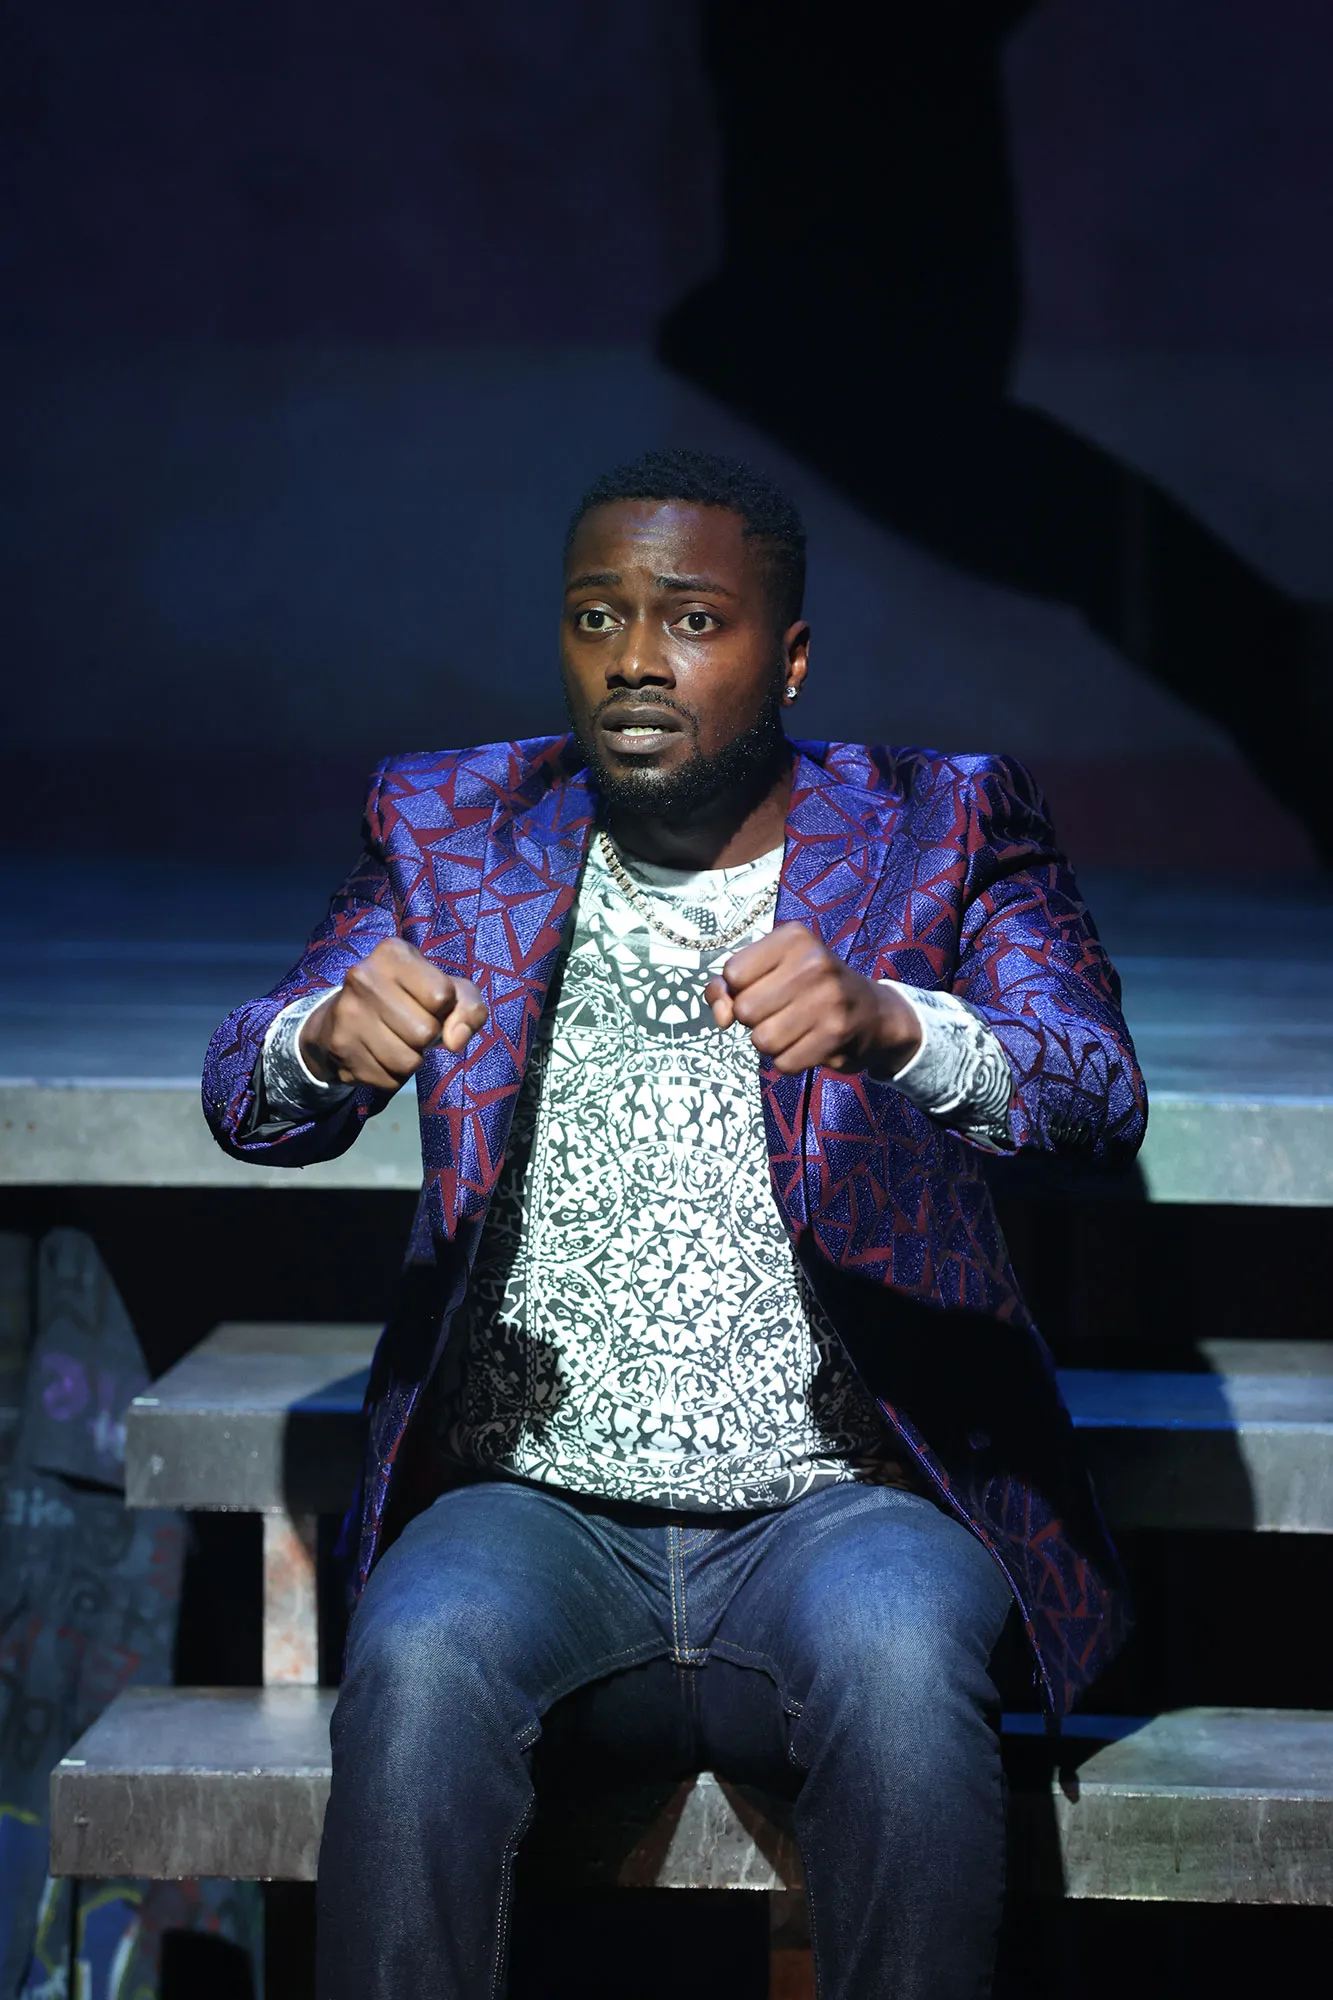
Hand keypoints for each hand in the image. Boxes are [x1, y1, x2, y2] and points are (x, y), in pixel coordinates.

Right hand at [299, 938, 487, 1090]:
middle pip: (425, 1031)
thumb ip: (469, 1008)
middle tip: (410, 1025)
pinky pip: (389, 1080)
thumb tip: (455, 1041)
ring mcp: (347, 1013)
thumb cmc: (407, 1000)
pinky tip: (378, 1055)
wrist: (340, 1021)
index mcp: (394, 953)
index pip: (442, 995)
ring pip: (407, 1061)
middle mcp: (364, 976)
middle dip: (427, 1037)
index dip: (444, 1007)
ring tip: (396, 1041)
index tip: (428, 1003)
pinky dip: (393, 1075)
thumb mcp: (447, 992)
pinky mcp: (340, 1047)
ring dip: (411, 1060)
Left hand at [704, 923, 921, 1076]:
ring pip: (761, 1040)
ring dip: (770, 1043)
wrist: (874, 1012)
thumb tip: (721, 1016)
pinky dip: (789, 1060)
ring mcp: (828, 998)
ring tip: (793, 1029)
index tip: (763, 988)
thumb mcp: (772, 970)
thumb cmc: (811, 988)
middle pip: (744, 1009)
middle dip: (754, 1019)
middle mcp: (813, 962)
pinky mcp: (836, 1033)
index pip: (733, 973)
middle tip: (781, 1011)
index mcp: (794, 937)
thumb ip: (730, 986)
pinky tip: (807, 1044)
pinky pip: (783, 1063)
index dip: (739, 989)